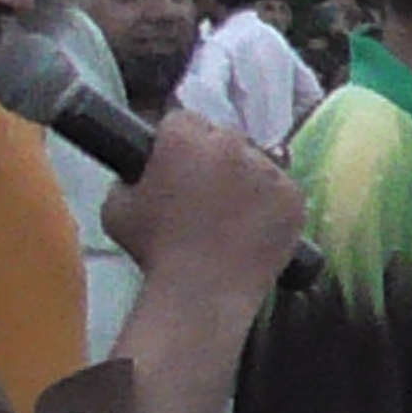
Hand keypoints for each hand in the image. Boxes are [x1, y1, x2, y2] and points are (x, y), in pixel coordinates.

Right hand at [102, 114, 303, 301]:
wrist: (201, 292)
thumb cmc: (154, 250)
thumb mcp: (117, 207)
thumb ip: (129, 178)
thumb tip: (143, 172)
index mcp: (184, 138)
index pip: (181, 120)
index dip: (176, 142)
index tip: (175, 164)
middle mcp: (230, 144)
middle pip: (222, 136)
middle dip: (212, 156)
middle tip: (204, 190)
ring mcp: (268, 169)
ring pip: (257, 159)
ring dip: (245, 176)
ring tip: (230, 212)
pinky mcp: (294, 196)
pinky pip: (282, 187)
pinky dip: (271, 201)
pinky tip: (254, 224)